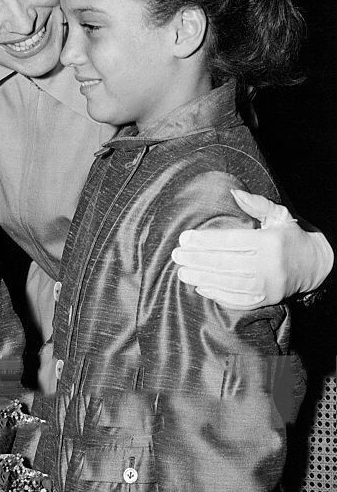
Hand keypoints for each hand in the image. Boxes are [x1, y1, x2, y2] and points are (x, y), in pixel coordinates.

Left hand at [171, 189, 333, 308]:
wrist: (315, 265)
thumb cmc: (290, 236)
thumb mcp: (279, 215)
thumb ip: (256, 204)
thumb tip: (232, 191)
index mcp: (270, 242)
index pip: (231, 241)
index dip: (205, 241)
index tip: (184, 238)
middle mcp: (269, 265)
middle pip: (226, 263)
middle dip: (197, 260)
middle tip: (176, 256)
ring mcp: (268, 286)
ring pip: (229, 283)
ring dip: (202, 278)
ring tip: (182, 273)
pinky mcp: (268, 300)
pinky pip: (238, 300)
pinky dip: (218, 295)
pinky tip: (201, 287)